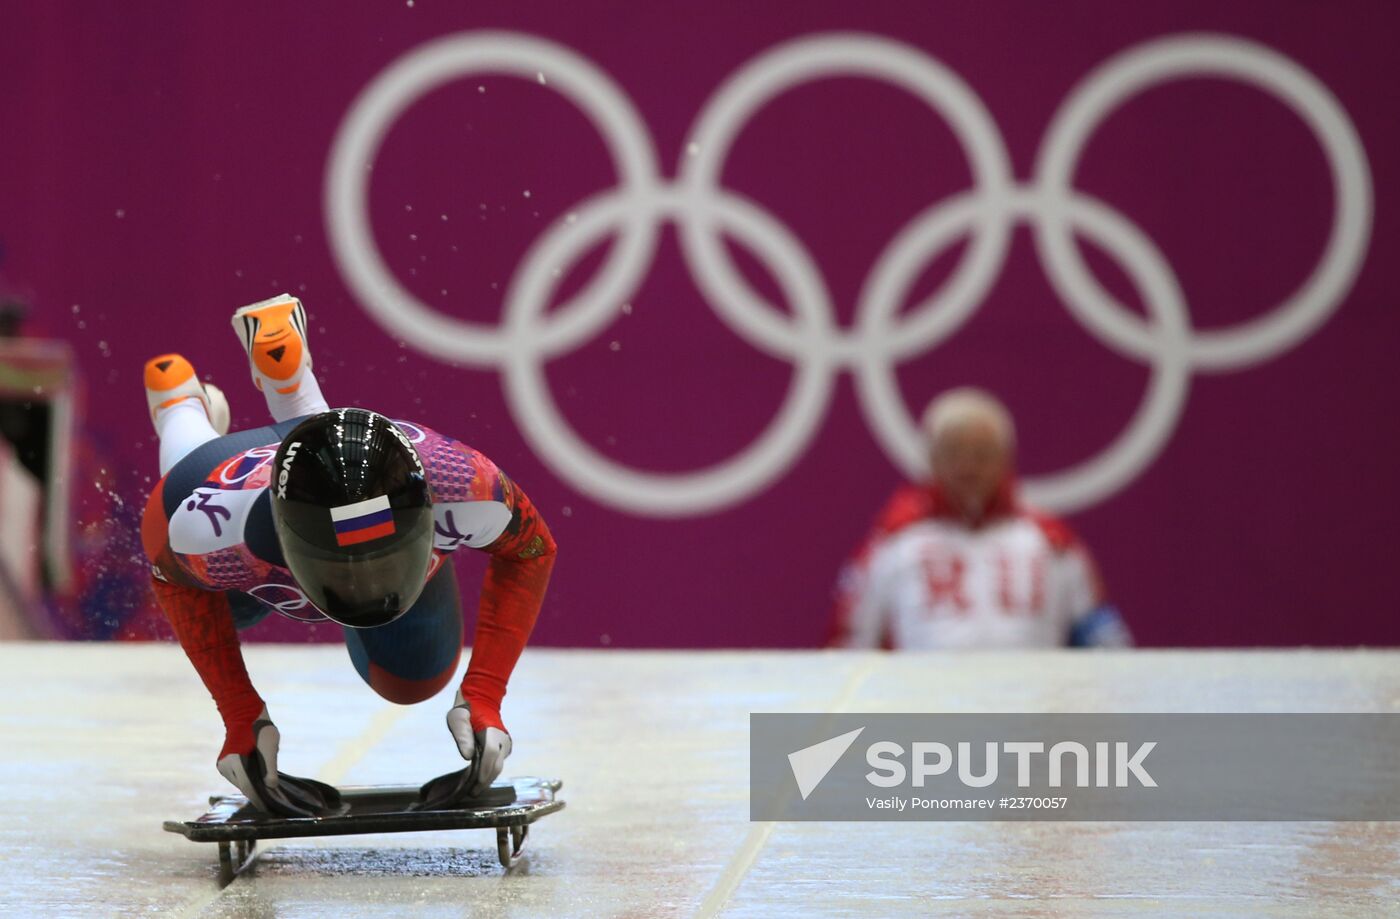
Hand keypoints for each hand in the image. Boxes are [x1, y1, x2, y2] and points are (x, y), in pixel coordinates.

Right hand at [215, 707, 342, 816]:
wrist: (245, 716)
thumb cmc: (261, 729)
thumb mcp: (270, 746)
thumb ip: (271, 767)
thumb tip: (272, 786)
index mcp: (235, 761)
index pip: (248, 786)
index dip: (259, 798)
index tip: (269, 809)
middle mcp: (225, 766)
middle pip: (244, 786)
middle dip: (258, 794)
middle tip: (273, 805)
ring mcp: (223, 766)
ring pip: (241, 783)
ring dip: (253, 788)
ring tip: (269, 797)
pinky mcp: (224, 765)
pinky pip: (238, 778)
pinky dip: (248, 781)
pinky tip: (260, 785)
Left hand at [446, 691, 511, 793]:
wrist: (481, 702)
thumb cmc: (465, 711)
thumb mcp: (457, 719)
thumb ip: (462, 737)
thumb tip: (468, 757)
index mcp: (492, 731)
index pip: (491, 753)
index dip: (484, 770)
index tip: (475, 784)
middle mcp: (503, 739)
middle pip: (496, 764)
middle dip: (485, 781)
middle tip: (472, 793)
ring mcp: (505, 744)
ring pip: (498, 766)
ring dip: (487, 779)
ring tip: (473, 790)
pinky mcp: (504, 748)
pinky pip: (497, 764)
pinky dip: (489, 773)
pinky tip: (478, 780)